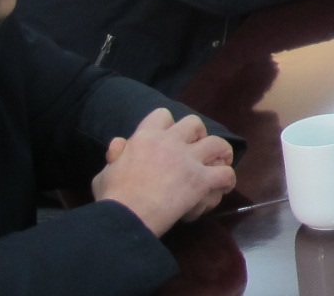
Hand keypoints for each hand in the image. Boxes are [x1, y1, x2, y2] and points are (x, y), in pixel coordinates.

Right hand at [92, 109, 236, 235]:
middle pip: (194, 123)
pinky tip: (224, 186)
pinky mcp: (201, 179)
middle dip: (199, 134)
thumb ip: (115, 156)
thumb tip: (119, 142)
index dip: (168, 125)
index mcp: (145, 138)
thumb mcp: (105, 172)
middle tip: (197, 149)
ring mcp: (188, 159)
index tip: (170, 137)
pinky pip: (225, 173)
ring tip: (221, 162)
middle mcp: (170, 142)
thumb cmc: (112, 198)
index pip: (162, 115)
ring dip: (221, 152)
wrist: (125, 217)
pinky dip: (228, 179)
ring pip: (217, 143)